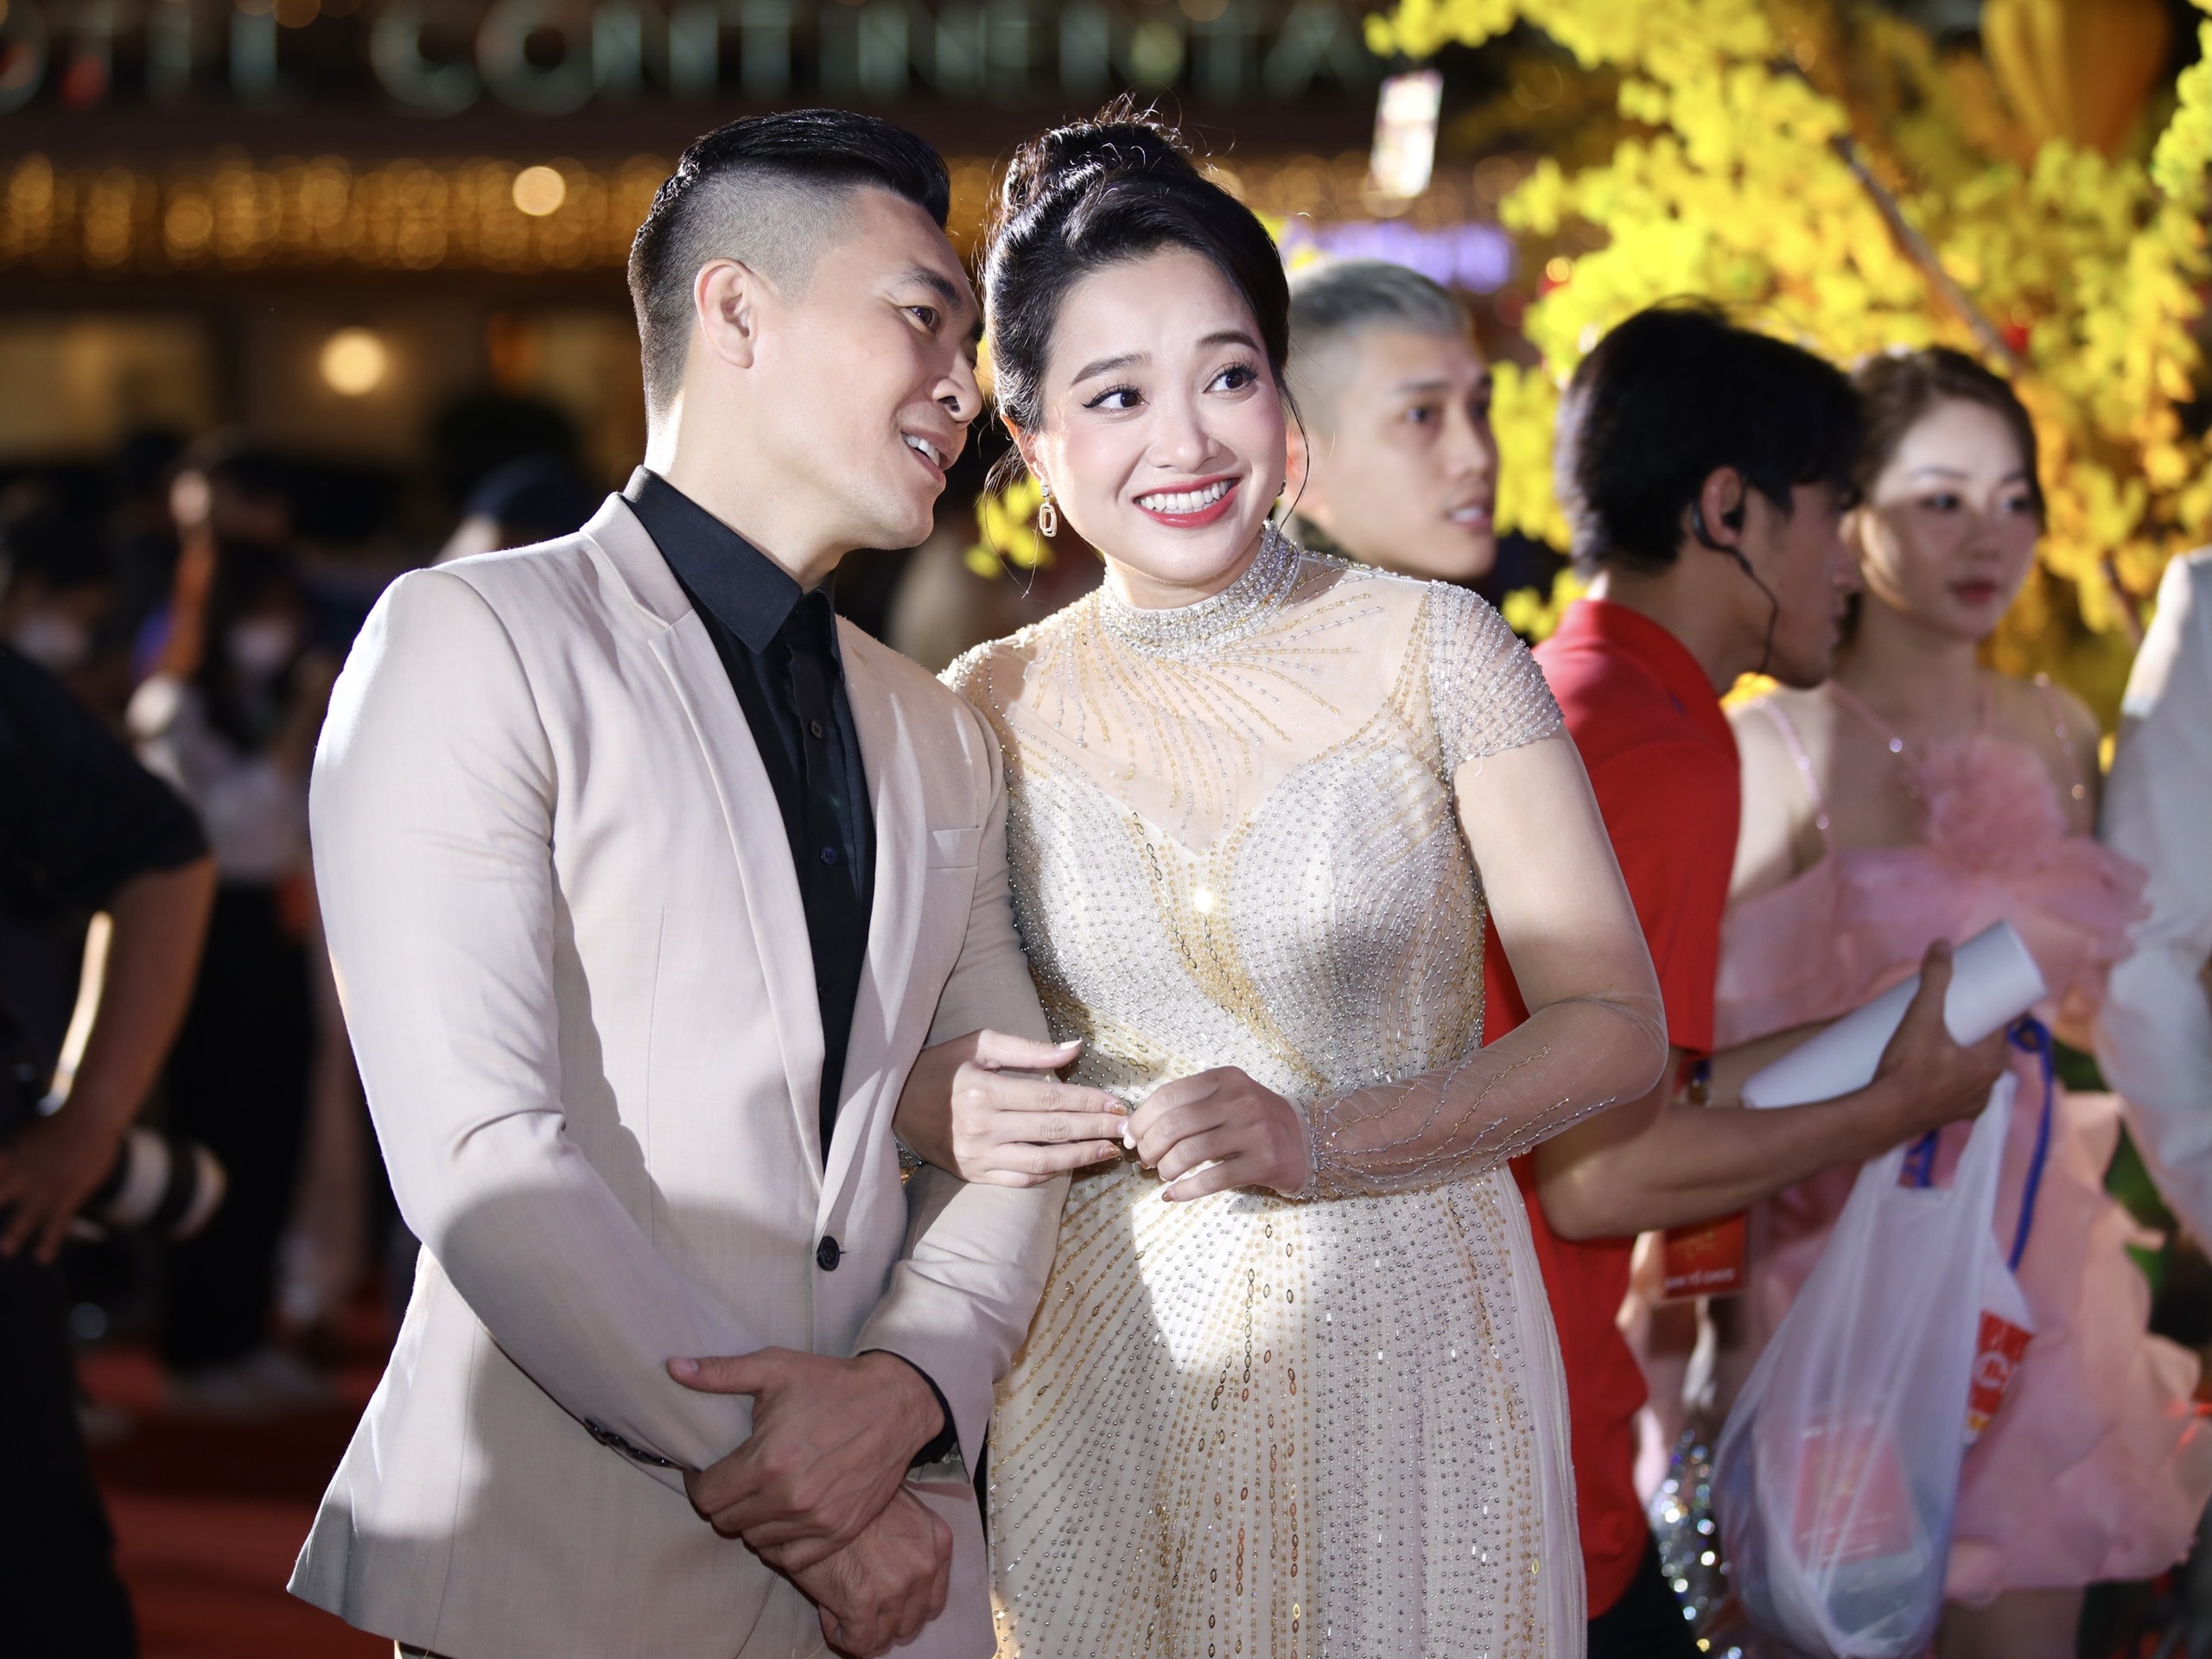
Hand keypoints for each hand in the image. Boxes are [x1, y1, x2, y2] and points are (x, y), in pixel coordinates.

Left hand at [0, 1110, 124, 1263]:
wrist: (92, 1114)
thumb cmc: (57, 1122)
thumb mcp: (22, 1135)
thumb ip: (7, 1159)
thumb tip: (0, 1167)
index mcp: (7, 1158)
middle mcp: (21, 1176)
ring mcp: (45, 1187)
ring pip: (24, 1218)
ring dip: (13, 1235)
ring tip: (5, 1251)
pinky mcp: (68, 1195)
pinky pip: (57, 1223)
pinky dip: (50, 1242)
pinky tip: (42, 1259)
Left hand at [669, 1348, 943, 1569]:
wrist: (895, 1404)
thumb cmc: (831, 1383)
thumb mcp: (775, 1368)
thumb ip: (721, 1373)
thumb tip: (673, 1368)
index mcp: (769, 1461)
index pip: (707, 1497)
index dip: (699, 1483)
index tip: (707, 1470)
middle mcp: (790, 1497)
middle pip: (727, 1522)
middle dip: (725, 1499)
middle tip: (736, 1477)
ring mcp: (817, 1520)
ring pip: (756, 1540)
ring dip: (752, 1519)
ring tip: (762, 1492)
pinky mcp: (840, 1532)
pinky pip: (790, 1559)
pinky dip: (781, 1542)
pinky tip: (784, 1515)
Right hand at [788, 1486, 951, 1657]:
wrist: (817, 1495)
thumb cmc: (851, 1498)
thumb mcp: (899, 1508)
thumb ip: (911, 1542)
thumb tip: (898, 1575)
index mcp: (937, 1541)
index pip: (932, 1599)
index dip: (905, 1604)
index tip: (883, 1597)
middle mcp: (924, 1566)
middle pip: (911, 1621)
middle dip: (885, 1618)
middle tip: (860, 1602)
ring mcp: (896, 1587)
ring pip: (886, 1637)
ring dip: (863, 1627)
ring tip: (842, 1603)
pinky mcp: (863, 1603)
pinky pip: (860, 1643)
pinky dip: (843, 1636)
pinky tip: (830, 1611)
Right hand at [893, 1029, 1125, 1186]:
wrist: (893, 1102)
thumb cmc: (940, 1066)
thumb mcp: (979, 1044)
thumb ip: (1028, 1048)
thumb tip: (1074, 1049)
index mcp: (984, 1090)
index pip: (1050, 1099)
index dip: (1088, 1102)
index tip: (1116, 1103)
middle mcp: (982, 1127)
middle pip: (1053, 1130)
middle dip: (1095, 1129)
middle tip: (1126, 1129)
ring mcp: (978, 1155)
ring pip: (1042, 1163)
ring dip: (1081, 1157)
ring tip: (1108, 1151)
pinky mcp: (974, 1174)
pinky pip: (1021, 1180)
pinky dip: (1051, 1175)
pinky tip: (1074, 1165)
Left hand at [1127, 1066, 1310, 1201]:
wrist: (1309, 1139)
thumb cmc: (1257, 1119)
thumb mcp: (1228, 1096)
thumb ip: (1190, 1105)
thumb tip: (1138, 1129)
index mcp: (1225, 1079)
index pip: (1169, 1095)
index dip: (1142, 1118)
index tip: (1132, 1136)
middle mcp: (1240, 1100)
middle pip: (1174, 1125)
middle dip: (1149, 1146)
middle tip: (1145, 1159)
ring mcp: (1254, 1131)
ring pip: (1190, 1152)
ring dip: (1165, 1168)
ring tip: (1162, 1174)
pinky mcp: (1264, 1162)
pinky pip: (1213, 1179)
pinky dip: (1185, 1190)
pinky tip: (1173, 1195)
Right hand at [1872, 940, 2010, 1139]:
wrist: (1882, 1116)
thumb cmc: (1907, 1067)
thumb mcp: (1921, 1016)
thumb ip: (1934, 979)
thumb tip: (1943, 944)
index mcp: (1990, 1063)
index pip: (2004, 1029)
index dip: (1997, 1010)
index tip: (1987, 995)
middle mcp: (1988, 1087)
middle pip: (1990, 1050)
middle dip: (1979, 1032)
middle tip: (1960, 1013)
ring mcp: (1971, 1106)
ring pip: (1976, 1073)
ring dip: (1967, 1057)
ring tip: (1947, 1040)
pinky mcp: (1950, 1117)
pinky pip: (1961, 1092)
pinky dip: (1955, 1079)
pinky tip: (1940, 1072)